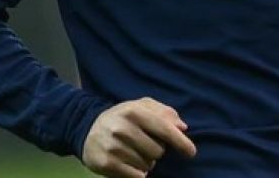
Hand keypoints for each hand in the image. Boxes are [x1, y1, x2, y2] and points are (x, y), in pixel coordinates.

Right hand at [81, 97, 196, 177]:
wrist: (87, 128)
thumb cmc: (123, 117)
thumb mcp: (141, 107)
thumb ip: (164, 112)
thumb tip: (182, 127)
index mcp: (134, 111)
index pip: (164, 129)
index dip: (181, 142)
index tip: (191, 152)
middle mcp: (123, 128)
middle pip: (158, 151)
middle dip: (156, 151)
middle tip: (144, 145)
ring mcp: (113, 146)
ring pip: (148, 165)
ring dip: (146, 162)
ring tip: (134, 153)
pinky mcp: (107, 164)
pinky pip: (136, 176)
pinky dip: (138, 174)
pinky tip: (129, 164)